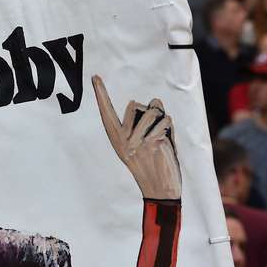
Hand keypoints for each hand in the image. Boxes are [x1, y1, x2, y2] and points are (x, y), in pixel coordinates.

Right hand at [91, 75, 180, 199]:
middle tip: (153, 133)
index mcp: (117, 139)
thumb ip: (145, 121)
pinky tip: (167, 145)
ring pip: (153, 110)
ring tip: (161, 138)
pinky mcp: (153, 143)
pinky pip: (166, 120)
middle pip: (135, 105)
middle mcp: (123, 140)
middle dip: (149, 112)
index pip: (107, 113)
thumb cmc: (152, 164)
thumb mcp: (141, 142)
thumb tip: (156, 101)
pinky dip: (170, 128)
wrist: (160, 189)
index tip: (95, 77)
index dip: (101, 94)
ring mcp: (137, 141)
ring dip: (162, 119)